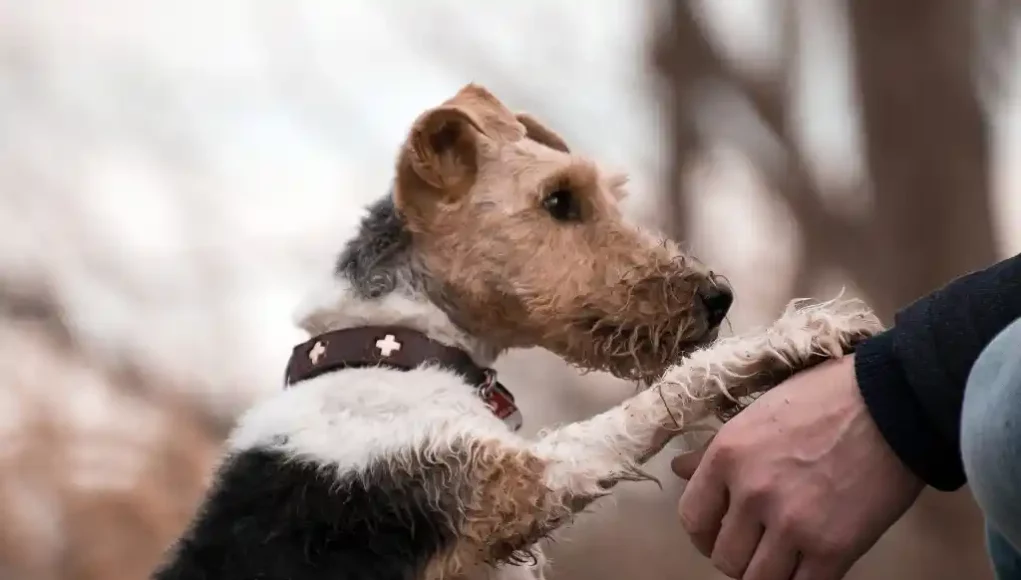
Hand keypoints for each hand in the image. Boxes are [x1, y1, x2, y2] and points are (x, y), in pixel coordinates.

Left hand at [671, 355, 923, 579]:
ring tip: (782, 557)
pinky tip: (809, 565)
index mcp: (727, 456)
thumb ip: (715, 450)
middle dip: (736, 556)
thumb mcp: (758, 413)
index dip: (704, 533)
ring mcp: (791, 525)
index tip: (719, 532)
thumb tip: (680, 470)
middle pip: (724, 558)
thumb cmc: (825, 398)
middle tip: (756, 545)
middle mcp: (751, 494)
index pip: (692, 519)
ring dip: (767, 573)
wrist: (894, 402)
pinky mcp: (833, 549)